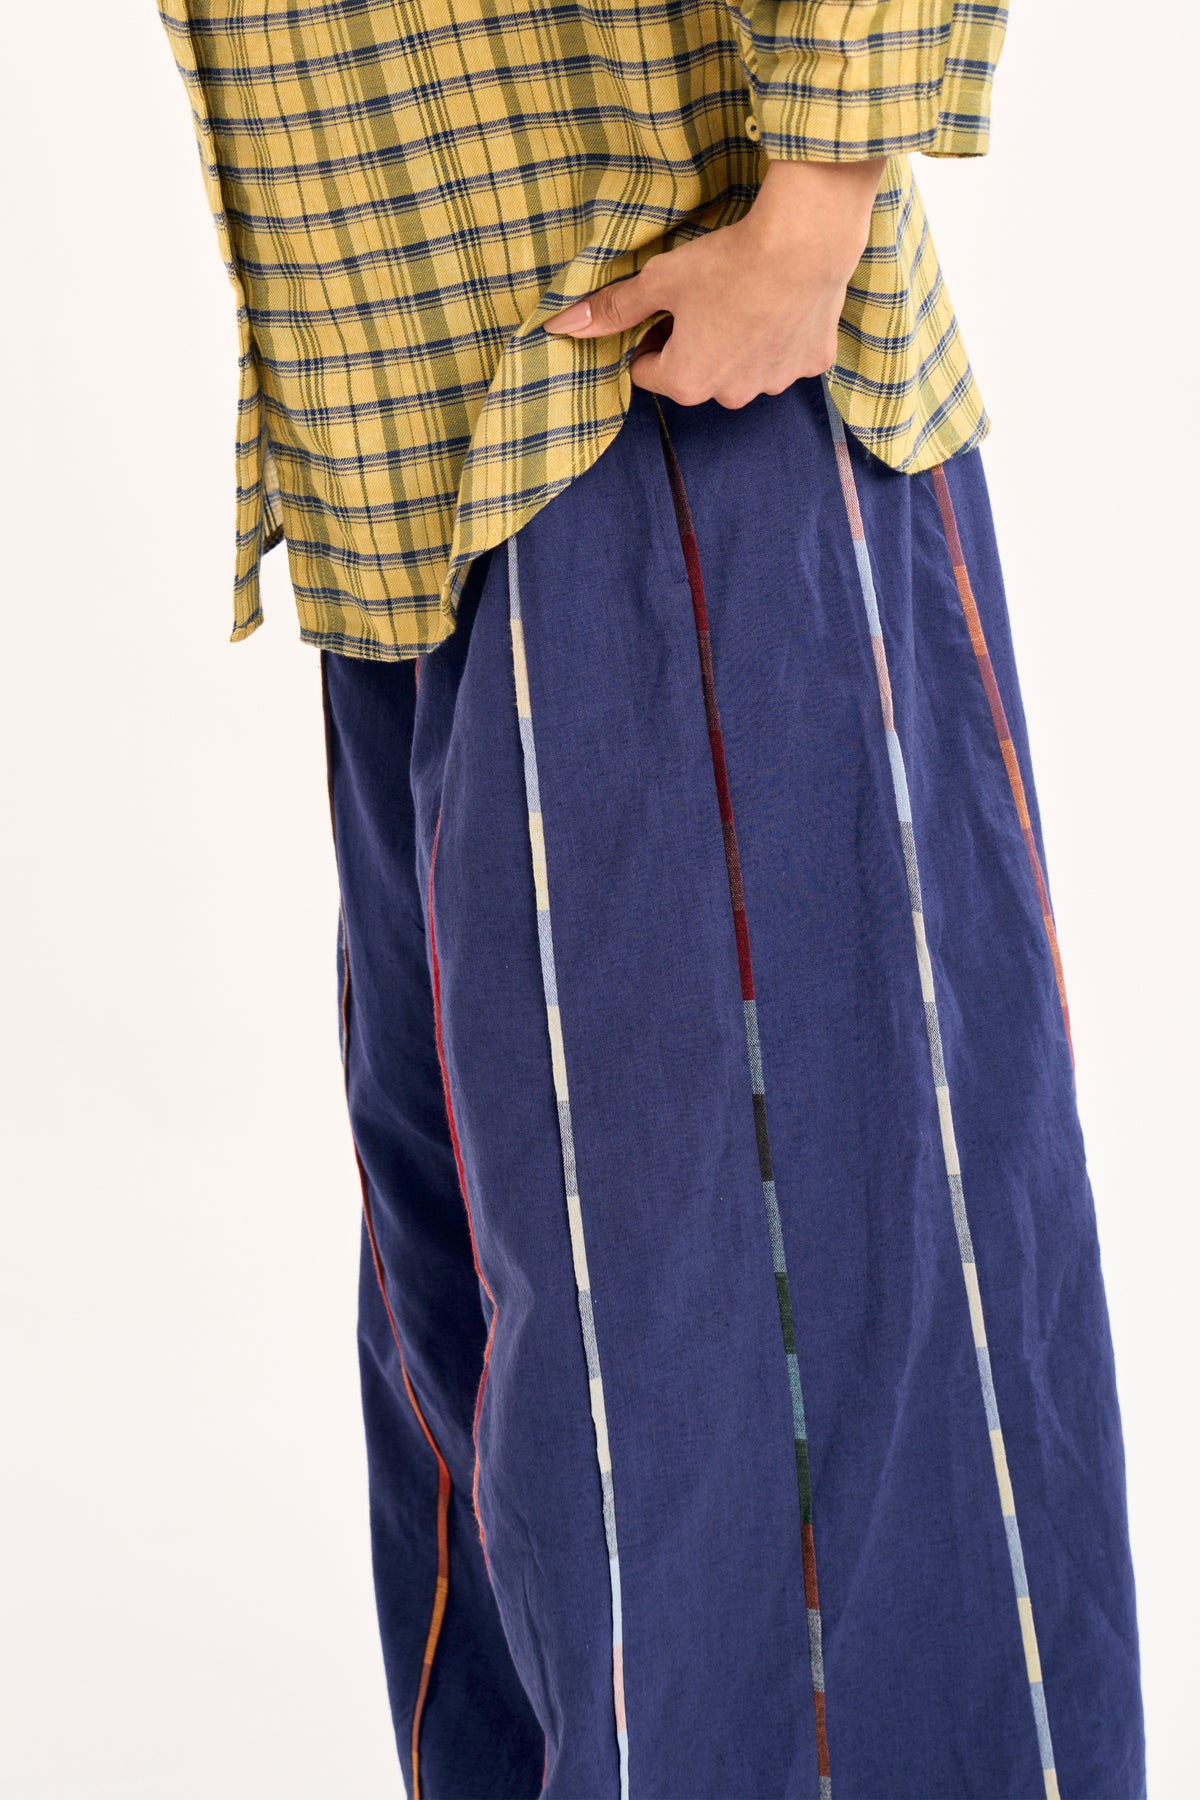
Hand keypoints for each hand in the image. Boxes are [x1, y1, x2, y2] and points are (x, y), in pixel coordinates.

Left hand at [542, 157, 885, 407]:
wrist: (804, 241)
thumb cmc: (725, 262)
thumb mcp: (659, 280)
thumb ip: (613, 309)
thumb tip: (560, 327)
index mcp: (685, 382)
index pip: (646, 370)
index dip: (650, 335)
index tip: (666, 306)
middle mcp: (730, 396)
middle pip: (697, 374)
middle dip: (695, 344)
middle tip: (708, 297)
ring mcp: (774, 383)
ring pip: (742, 368)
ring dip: (738, 343)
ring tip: (746, 296)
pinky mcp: (811, 364)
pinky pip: (785, 356)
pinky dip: (780, 335)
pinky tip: (780, 302)